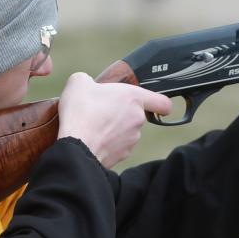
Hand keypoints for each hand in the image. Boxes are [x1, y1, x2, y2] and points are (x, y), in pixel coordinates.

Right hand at [56, 72, 172, 167]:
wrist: (75, 146)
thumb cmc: (81, 112)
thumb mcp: (79, 83)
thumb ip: (89, 81)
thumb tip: (87, 87)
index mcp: (134, 98)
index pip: (163, 103)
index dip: (159, 104)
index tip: (153, 105)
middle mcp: (137, 120)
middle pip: (136, 115)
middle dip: (121, 113)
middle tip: (101, 110)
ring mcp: (131, 140)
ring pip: (126, 132)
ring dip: (113, 129)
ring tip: (92, 125)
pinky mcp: (121, 156)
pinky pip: (116, 146)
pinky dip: (106, 143)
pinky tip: (91, 139)